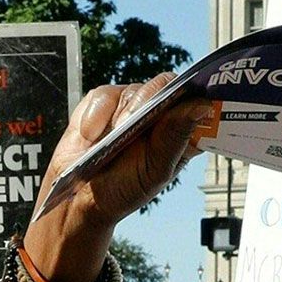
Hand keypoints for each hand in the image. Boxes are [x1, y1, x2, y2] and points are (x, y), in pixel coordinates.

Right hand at [14, 79, 215, 281]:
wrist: (79, 197)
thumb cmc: (124, 188)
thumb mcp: (155, 170)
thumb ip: (175, 137)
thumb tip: (201, 106)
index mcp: (180, 130)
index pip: (195, 99)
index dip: (196, 93)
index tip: (191, 97)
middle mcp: (158, 112)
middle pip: (165, 85)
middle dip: (147, 103)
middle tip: (128, 125)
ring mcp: (131, 104)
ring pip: (132, 90)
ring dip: (118, 115)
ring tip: (105, 141)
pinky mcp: (104, 102)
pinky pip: (103, 96)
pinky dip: (95, 115)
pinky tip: (90, 136)